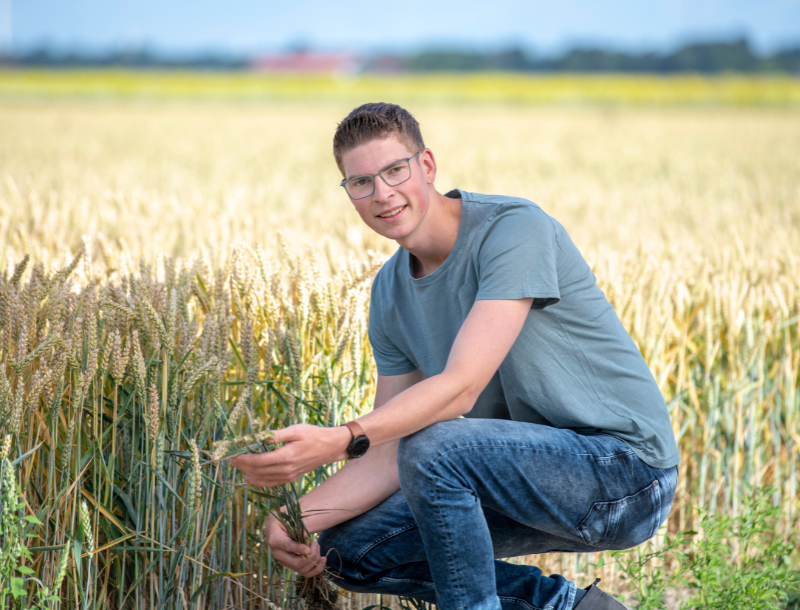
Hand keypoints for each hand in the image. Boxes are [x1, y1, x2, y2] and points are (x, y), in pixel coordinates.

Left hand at [227, 423, 351, 486]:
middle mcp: (286, 469)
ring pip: (263, 478)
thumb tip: (258, 437)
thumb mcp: (295, 430)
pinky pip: (271, 483)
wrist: (330, 447)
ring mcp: (289, 476)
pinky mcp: (291, 478)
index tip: (232, 454)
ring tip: (236, 466)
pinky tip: (250, 478)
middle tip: (229, 459)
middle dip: (242, 465)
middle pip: (257, 470)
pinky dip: (259, 482)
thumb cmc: (313, 434)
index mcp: (285, 456)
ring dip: (247, 473)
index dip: (243, 458)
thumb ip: (275, 435)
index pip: (258, 461)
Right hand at [265, 514, 326, 577]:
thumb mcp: (289, 518)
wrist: (276, 527)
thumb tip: (306, 537)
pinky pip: (305, 573)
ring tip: (317, 546)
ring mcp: (285, 562)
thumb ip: (298, 527)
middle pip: (297, 562)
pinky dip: (316, 569)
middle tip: (315, 543)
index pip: (288, 546)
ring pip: (302, 569)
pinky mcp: (291, 566)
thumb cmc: (284, 520)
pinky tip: (323, 560)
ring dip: (315, 559)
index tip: (309, 549)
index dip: (299, 549)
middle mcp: (278, 554)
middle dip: (312, 554)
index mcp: (275, 540)